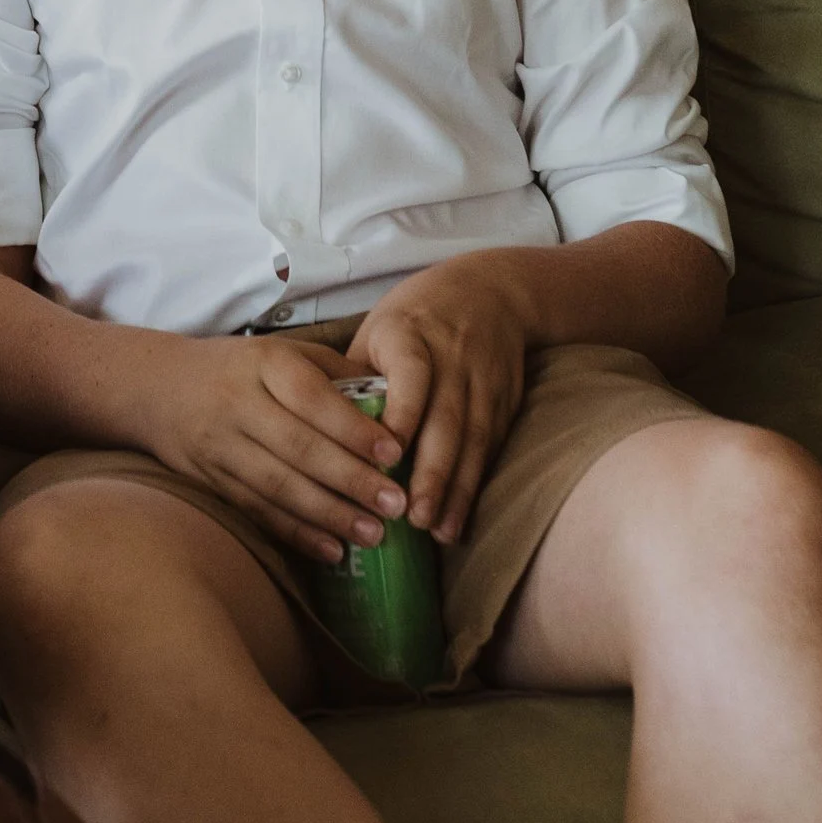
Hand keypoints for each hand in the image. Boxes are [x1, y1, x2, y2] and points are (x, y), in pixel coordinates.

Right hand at [123, 333, 410, 564]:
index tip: (394, 453)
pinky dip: (296, 533)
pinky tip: (331, 551)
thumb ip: (334, 373)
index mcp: (264, 363)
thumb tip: (395, 402)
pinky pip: (258, 511)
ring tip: (374, 534)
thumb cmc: (239, 368)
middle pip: (298, 447)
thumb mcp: (282, 351)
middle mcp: (239, 403)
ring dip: (329, 514)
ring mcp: (221, 445)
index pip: (312, 397)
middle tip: (397, 504)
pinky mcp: (212, 480)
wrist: (156, 386)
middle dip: (351, 480)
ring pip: (278, 485)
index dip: (353, 428)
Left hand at [341, 255, 532, 548]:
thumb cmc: (415, 318)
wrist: (492, 292)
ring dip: (456, 488)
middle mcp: (452, 356)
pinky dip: (475, 486)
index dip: (404, 413)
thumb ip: (353, 378)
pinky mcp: (505, 402)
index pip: (411, 372)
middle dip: (431, 471)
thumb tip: (316, 435)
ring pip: (473, 439)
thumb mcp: (377, 330)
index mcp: (410, 333)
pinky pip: (491, 448)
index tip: (386, 456)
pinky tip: (459, 519)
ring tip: (437, 530)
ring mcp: (484, 381)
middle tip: (410, 516)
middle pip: (446, 417)